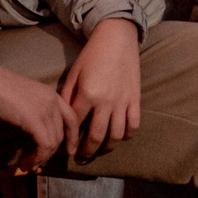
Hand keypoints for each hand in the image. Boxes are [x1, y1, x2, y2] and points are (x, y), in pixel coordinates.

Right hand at [0, 54, 79, 166]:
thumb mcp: (24, 98)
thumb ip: (34, 110)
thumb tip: (34, 131)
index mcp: (51, 94)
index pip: (72, 117)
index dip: (73, 136)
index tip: (68, 150)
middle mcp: (53, 101)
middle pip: (62, 132)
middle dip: (54, 152)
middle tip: (40, 164)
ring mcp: (45, 109)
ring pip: (53, 142)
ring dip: (41, 159)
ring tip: (28, 166)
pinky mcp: (35, 120)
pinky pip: (44, 145)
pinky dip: (37, 158)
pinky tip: (26, 163)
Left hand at [59, 18, 142, 159]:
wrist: (117, 38)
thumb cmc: (92, 55)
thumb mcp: (74, 73)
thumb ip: (68, 96)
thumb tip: (62, 118)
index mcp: (87, 94)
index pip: (75, 125)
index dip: (69, 140)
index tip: (65, 149)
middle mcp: (106, 101)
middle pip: (96, 136)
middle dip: (87, 152)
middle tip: (80, 159)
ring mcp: (123, 101)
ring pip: (116, 135)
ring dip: (106, 148)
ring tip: (99, 152)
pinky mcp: (135, 99)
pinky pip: (133, 124)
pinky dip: (126, 135)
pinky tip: (119, 138)